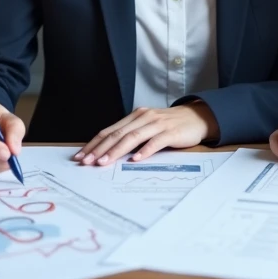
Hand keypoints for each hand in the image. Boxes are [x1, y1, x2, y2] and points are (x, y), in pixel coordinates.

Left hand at [73, 104, 218, 164]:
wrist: (196, 117)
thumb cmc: (169, 125)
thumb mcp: (147, 126)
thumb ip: (131, 135)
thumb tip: (108, 151)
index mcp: (135, 116)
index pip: (109, 130)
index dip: (93, 143)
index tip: (81, 155)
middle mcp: (143, 118)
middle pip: (117, 134)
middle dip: (99, 149)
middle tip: (86, 161)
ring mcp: (156, 124)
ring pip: (132, 137)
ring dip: (116, 151)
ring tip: (104, 162)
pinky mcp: (170, 132)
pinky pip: (155, 142)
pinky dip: (144, 150)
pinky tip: (135, 159)